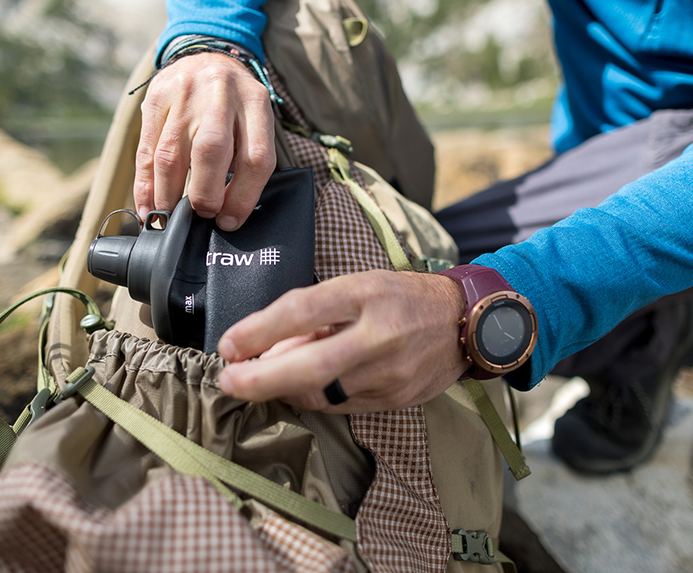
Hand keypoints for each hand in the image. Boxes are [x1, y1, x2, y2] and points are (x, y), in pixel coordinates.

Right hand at [134, 52, 275, 229]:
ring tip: (169, 218)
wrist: (207, 54)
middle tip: (201, 214)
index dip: (243, 196)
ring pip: (172, 153)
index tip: (230, 220)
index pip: (255, 157)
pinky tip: (147, 206)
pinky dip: (144, 184)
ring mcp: (185, 94)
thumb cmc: (236, 103)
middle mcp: (220, 94)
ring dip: (168, 194)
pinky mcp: (155, 99)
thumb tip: (229, 213)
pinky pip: (146, 150)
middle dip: (205, 193)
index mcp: (255, 102)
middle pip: (211, 150)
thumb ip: (248, 157)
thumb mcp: (254, 118)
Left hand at [216, 270, 470, 412]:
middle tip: (228, 381)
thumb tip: (266, 345)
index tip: (228, 344)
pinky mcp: (394, 399)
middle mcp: (379, 335)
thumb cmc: (402, 297)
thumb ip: (313, 313)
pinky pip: (340, 406)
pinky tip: (298, 388)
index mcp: (365, 294)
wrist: (464, 323)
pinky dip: (313, 398)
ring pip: (321, 393)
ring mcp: (388, 372)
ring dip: (283, 390)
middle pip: (309, 366)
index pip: (302, 310)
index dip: (259, 331)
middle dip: (260, 379)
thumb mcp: (357, 286)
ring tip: (262, 378)